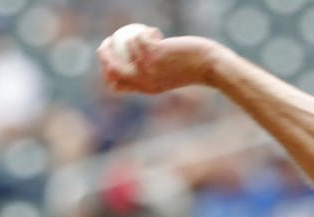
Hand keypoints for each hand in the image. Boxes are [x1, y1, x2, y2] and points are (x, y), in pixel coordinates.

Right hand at [97, 28, 221, 93]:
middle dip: (103, 53)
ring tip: (151, 37)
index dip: (106, 73)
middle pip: (111, 68)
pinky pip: (138, 37)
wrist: (209, 67)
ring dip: (134, 36)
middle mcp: (144, 81)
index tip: (109, 61)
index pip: (116, 86)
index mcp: (146, 88)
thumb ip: (152, 73)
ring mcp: (149, 67)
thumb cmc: (192, 70)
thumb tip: (135, 62)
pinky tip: (157, 33)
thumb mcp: (169, 76)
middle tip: (109, 40)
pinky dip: (146, 31)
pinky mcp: (154, 53)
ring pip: (126, 47)